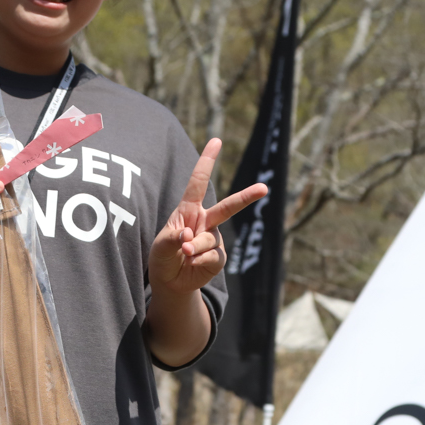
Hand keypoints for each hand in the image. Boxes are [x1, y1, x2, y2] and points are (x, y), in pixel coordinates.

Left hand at [148, 138, 269, 297]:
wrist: (170, 282)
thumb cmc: (163, 257)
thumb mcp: (160, 246)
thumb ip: (172, 238)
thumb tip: (189, 237)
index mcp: (189, 210)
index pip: (198, 182)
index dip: (206, 161)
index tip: (216, 141)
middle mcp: (205, 221)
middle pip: (228, 206)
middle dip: (247, 197)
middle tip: (264, 188)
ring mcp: (214, 239)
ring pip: (211, 239)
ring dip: (195, 248)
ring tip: (184, 255)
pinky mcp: (218, 257)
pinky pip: (213, 256)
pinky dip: (200, 261)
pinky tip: (192, 264)